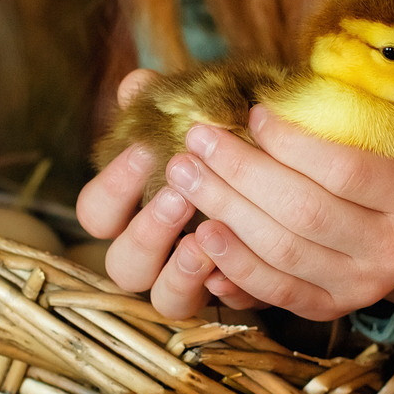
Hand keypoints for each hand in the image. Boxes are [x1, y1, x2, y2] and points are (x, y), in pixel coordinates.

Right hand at [76, 71, 260, 315]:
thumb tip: (137, 84)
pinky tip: (238, 266)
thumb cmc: (231, 142)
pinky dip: (227, 290)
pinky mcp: (236, 296)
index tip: (145, 151)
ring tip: (205, 238)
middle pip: (122, 265)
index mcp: (132, 212)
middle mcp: (155, 254)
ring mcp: (192, 282)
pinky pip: (222, 309)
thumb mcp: (204, 116)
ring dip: (179, 270)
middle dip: (147, 231)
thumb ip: (168, 103)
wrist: (298, 174)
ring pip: (165, 299)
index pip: (95, 213)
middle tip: (178, 195)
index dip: (113, 188)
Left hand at [156, 107, 393, 320]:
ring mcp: (363, 285)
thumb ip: (335, 116)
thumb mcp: (384, 134)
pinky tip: (202, 234)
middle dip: (241, 173)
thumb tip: (259, 99)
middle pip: (305, 212)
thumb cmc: (386, 165)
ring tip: (186, 177)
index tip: (251, 114)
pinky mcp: (332, 307)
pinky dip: (235, 263)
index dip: (291, 143)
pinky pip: (277, 290)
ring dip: (226, 211)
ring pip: (284, 252)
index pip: (345, 169)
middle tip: (197, 141)